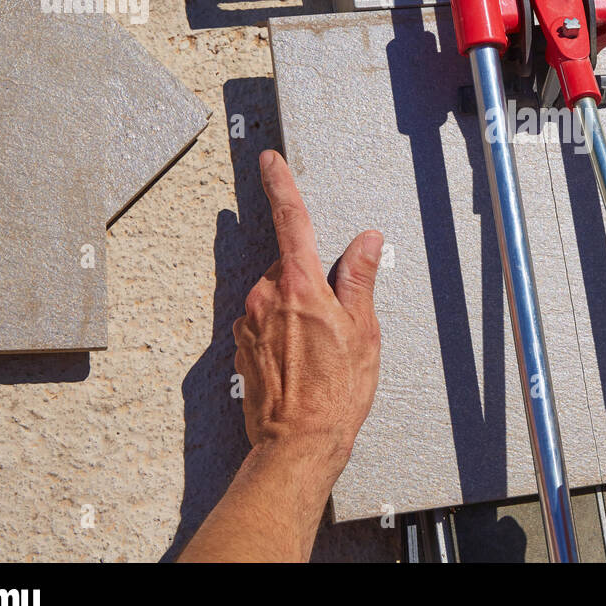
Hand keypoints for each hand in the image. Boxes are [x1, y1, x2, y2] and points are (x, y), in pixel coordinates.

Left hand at [234, 149, 382, 475]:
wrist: (297, 443)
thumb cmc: (335, 393)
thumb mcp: (363, 331)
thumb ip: (359, 279)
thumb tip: (366, 242)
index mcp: (300, 285)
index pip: (291, 220)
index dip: (280, 185)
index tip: (270, 162)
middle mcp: (265, 297)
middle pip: (288, 267)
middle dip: (310, 283)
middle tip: (336, 324)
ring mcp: (248, 322)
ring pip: (276, 296)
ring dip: (296, 312)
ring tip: (319, 353)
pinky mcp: (240, 346)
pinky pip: (264, 323)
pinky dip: (282, 334)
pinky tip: (301, 363)